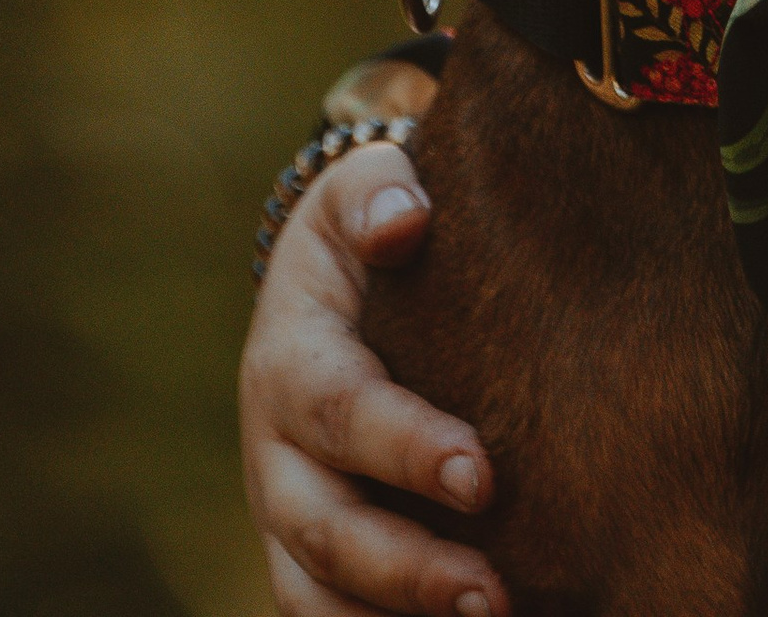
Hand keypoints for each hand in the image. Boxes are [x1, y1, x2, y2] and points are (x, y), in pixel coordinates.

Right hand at [241, 144, 506, 616]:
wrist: (327, 281)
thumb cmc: (368, 230)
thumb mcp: (362, 190)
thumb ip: (380, 191)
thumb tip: (404, 219)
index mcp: (290, 360)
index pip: (343, 412)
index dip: (406, 449)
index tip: (483, 475)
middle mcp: (275, 452)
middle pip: (326, 529)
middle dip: (407, 568)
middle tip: (492, 595)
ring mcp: (286, 514)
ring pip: (316, 595)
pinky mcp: (309, 557)